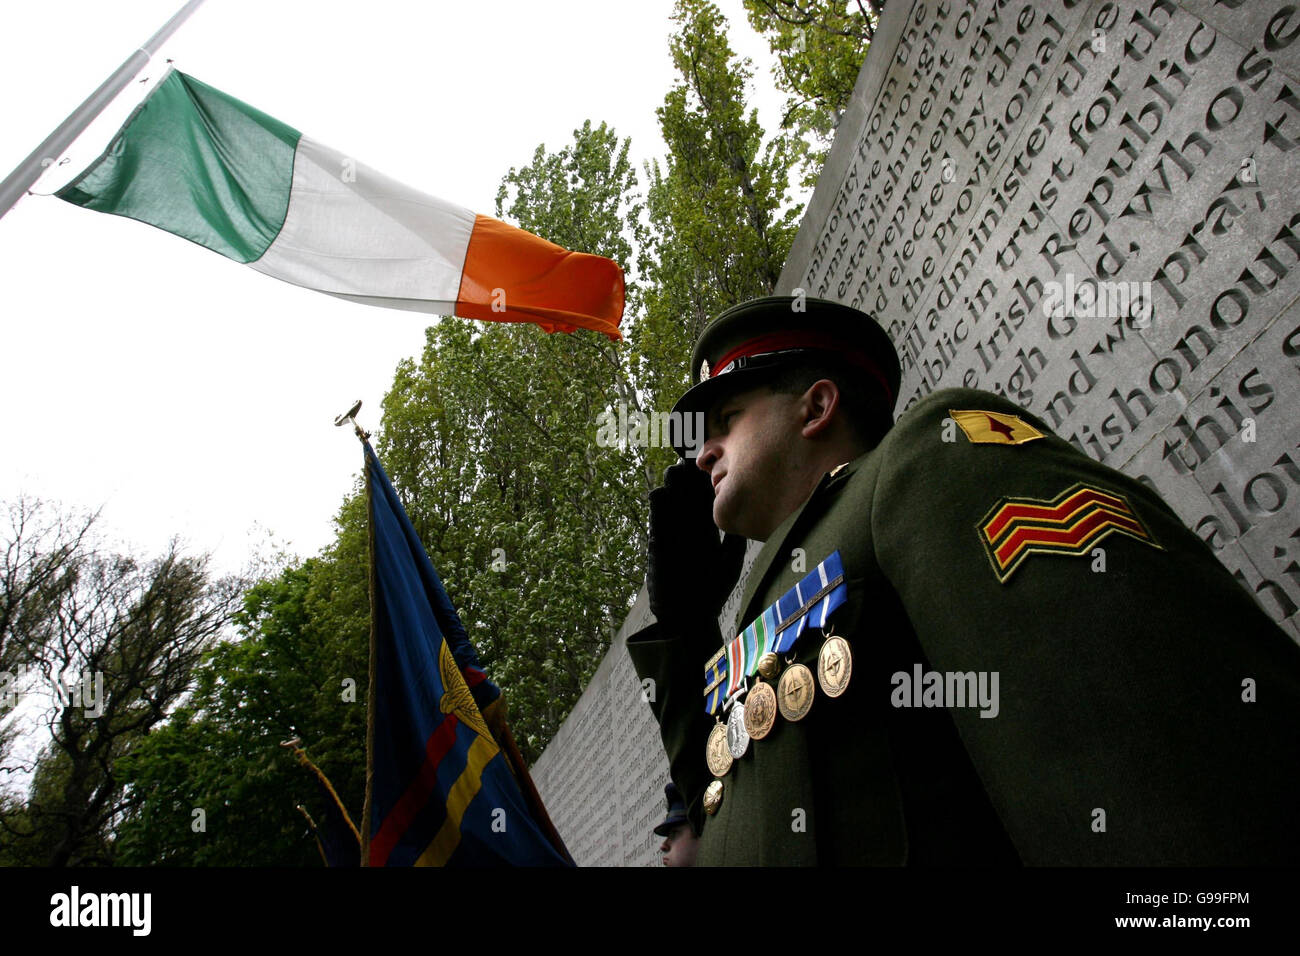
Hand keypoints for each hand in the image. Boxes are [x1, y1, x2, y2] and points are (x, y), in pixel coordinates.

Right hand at [646, 461, 746, 626]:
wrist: (690, 615)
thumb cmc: (712, 590)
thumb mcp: (729, 560)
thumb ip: (735, 538)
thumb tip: (746, 514)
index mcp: (706, 528)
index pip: (705, 498)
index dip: (706, 479)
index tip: (712, 460)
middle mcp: (688, 527)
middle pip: (686, 494)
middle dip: (688, 477)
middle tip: (693, 457)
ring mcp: (671, 534)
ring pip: (670, 503)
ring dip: (671, 487)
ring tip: (676, 469)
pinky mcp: (658, 545)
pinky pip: (656, 523)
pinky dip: (658, 509)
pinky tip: (660, 494)